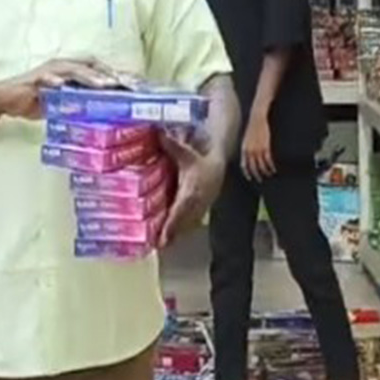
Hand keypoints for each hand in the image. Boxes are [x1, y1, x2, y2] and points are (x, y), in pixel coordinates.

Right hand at [0, 58, 122, 121]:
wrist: (5, 100)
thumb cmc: (36, 100)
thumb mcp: (65, 103)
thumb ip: (83, 104)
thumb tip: (106, 114)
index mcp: (74, 70)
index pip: (101, 69)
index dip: (120, 74)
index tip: (140, 85)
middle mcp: (65, 65)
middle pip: (94, 65)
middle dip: (112, 73)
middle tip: (130, 85)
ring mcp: (51, 70)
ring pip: (76, 69)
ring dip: (92, 76)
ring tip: (107, 84)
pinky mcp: (36, 78)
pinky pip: (49, 78)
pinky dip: (57, 81)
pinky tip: (65, 86)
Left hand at [159, 130, 225, 246]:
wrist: (221, 163)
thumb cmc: (202, 158)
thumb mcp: (186, 152)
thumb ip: (171, 145)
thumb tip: (157, 134)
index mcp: (192, 188)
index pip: (180, 208)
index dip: (172, 223)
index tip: (163, 235)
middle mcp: (198, 200)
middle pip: (183, 221)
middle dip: (172, 233)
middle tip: (159, 245)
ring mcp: (202, 206)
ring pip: (188, 223)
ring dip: (177, 234)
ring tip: (162, 245)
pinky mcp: (203, 208)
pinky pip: (192, 222)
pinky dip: (182, 230)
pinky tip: (172, 237)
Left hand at [240, 112, 274, 181]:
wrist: (257, 118)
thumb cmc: (252, 128)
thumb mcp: (246, 139)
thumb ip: (247, 149)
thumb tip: (249, 157)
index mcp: (244, 149)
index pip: (244, 165)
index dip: (247, 173)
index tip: (250, 178)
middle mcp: (250, 151)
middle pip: (253, 167)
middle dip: (256, 175)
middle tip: (260, 179)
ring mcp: (258, 150)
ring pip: (261, 165)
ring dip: (265, 172)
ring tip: (269, 174)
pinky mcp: (266, 147)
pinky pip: (268, 160)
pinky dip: (271, 166)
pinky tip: (273, 169)